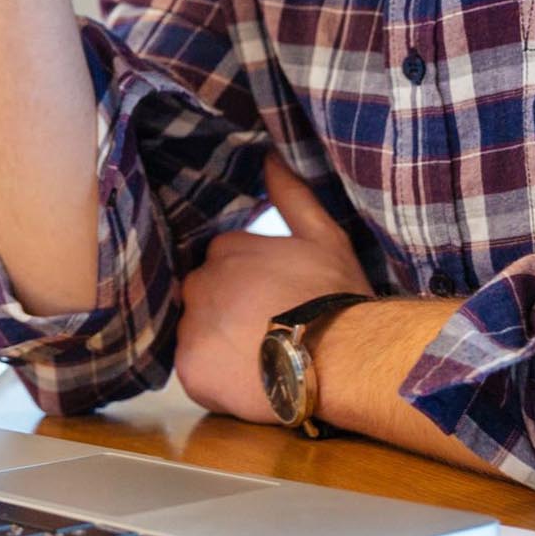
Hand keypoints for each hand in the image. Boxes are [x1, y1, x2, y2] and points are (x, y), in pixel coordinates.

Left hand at [174, 161, 371, 423]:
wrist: (343, 359)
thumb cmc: (337, 296)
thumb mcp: (323, 236)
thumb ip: (291, 195)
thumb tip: (269, 155)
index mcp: (225, 249)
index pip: (223, 265)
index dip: (250, 286)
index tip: (275, 301)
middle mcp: (200, 283)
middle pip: (206, 298)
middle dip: (229, 313)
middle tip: (268, 333)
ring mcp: (192, 327)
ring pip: (198, 334)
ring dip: (221, 345)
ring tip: (261, 360)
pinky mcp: (191, 369)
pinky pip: (195, 372)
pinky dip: (216, 378)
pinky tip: (249, 380)